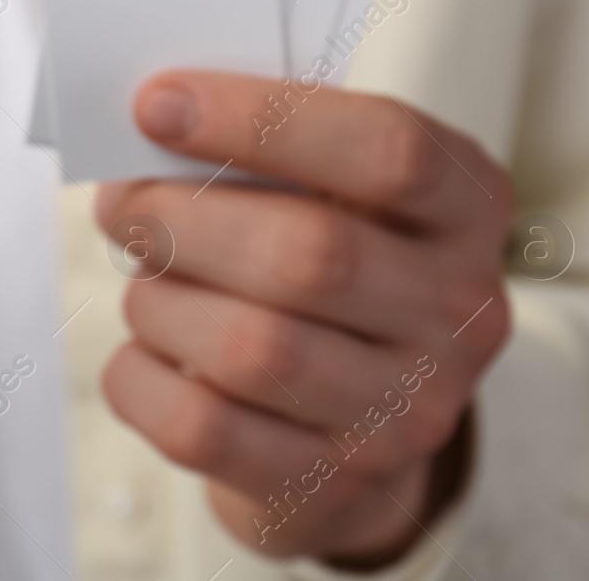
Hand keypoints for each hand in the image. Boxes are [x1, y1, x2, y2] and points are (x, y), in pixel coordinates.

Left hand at [97, 72, 510, 566]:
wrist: (358, 426)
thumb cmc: (325, 270)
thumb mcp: (330, 191)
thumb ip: (265, 150)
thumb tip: (152, 124)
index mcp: (466, 207)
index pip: (388, 149)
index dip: (262, 118)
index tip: (157, 104)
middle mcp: (458, 313)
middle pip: (309, 254)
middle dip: (182, 218)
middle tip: (122, 203)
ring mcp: (406, 411)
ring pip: (251, 348)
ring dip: (161, 301)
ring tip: (146, 282)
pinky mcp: (333, 484)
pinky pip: (201, 427)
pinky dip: (141, 377)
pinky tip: (144, 352)